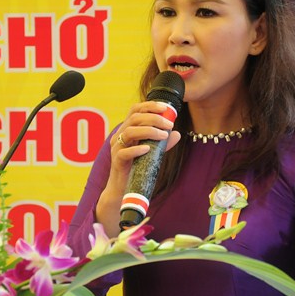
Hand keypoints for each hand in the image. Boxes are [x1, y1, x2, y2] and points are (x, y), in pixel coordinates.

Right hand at [96, 101, 180, 236]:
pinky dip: (137, 149)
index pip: (135, 110)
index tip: (165, 108)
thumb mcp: (153, 153)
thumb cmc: (137, 168)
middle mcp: (120, 135)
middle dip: (154, 118)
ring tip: (164, 135)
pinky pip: (124, 152)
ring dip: (149, 130)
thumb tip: (177, 134)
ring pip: (130, 131)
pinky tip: (148, 149)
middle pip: (134, 117)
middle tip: (170, 125)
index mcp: (127, 129)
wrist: (124, 189)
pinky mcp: (116, 161)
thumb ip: (162, 144)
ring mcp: (117, 148)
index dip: (150, 106)